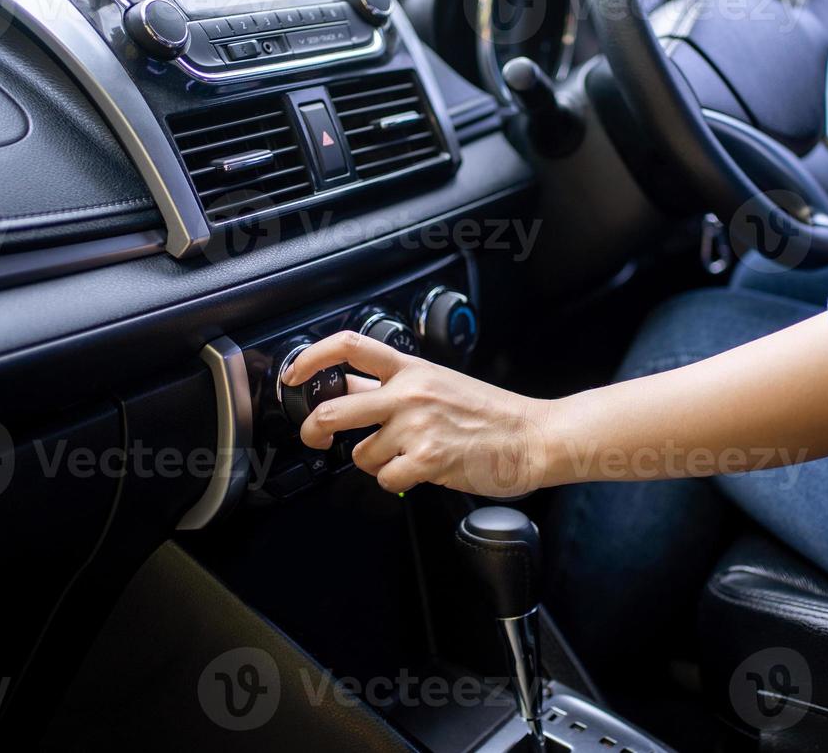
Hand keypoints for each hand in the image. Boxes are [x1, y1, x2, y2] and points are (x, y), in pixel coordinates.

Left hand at [280, 331, 552, 496]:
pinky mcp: (427, 458)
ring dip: (377, 462)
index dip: (311, 358)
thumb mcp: (439, 384)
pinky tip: (420, 471)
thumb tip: (350, 384)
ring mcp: (417, 425)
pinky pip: (386, 478)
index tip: (295, 374)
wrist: (532, 436)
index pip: (350, 346)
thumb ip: (394, 385)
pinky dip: (398, 481)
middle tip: (314, 437)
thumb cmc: (491, 413)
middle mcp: (410, 393)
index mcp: (412, 369)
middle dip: (315, 429)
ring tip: (408, 456)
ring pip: (361, 454)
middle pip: (335, 408)